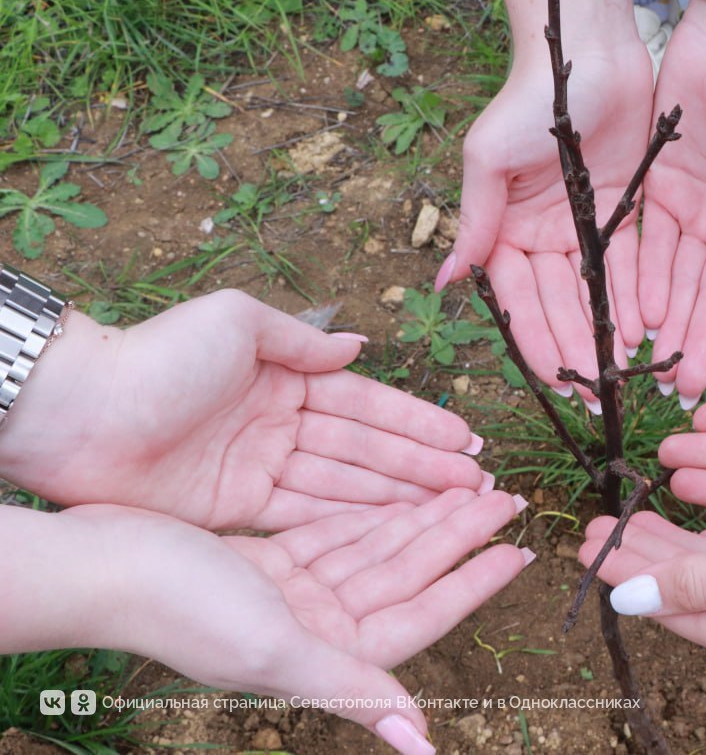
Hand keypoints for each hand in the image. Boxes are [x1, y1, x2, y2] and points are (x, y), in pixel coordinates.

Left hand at [0, 291, 488, 530]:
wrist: (77, 413)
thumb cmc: (157, 357)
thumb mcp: (236, 323)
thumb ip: (301, 341)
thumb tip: (358, 345)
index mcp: (283, 376)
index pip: (366, 405)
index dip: (418, 424)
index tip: (467, 440)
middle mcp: (280, 424)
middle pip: (365, 451)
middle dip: (423, 468)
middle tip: (479, 485)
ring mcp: (259, 469)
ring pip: (344, 488)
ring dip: (398, 498)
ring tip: (454, 510)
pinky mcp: (235, 509)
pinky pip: (304, 517)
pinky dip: (348, 524)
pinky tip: (394, 531)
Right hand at [45, 491, 529, 753]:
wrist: (102, 567)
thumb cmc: (183, 611)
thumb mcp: (276, 650)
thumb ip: (352, 689)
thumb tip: (421, 743)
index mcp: (327, 654)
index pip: (421, 616)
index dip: (472, 584)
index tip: (518, 553)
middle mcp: (316, 628)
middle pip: (407, 576)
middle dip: (458, 538)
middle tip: (507, 500)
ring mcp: (295, 594)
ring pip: (377, 550)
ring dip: (423, 520)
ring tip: (471, 488)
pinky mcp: (270, 563)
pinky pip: (339, 533)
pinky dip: (373, 514)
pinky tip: (405, 495)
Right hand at [442, 45, 654, 404]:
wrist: (588, 55)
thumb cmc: (528, 101)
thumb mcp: (489, 160)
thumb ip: (474, 222)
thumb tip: (441, 283)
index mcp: (506, 229)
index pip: (518, 299)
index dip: (534, 341)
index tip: (552, 381)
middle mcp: (543, 237)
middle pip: (558, 306)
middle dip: (573, 352)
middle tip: (592, 397)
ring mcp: (583, 230)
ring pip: (594, 296)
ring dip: (602, 338)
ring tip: (619, 378)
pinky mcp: (622, 216)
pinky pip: (629, 269)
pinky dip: (633, 302)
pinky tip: (643, 336)